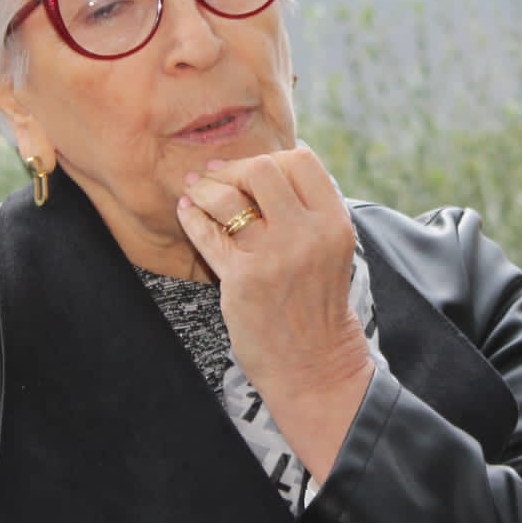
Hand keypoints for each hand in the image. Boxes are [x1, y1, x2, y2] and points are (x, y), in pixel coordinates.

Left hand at [177, 145, 372, 478]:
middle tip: (218, 177)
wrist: (315, 365)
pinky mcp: (243, 280)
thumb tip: (267, 165)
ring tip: (196, 189)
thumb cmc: (317, 303)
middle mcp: (308, 235)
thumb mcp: (331, 249)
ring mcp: (274, 257)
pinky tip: (186, 211)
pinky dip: (192, 217)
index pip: (301, 160)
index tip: (253, 170)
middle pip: (263, 168)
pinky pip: (207, 233)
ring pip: (228, 196)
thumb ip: (308, 209)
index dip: (272, 157)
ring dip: (206, 188)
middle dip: (234, 168)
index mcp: (334, 223)